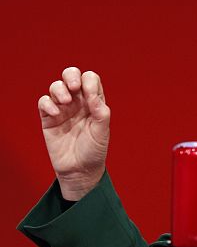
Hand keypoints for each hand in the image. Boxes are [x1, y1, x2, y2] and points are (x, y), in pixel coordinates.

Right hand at [38, 67, 110, 200]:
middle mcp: (78, 102)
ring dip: (59, 89)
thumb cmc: (94, 150)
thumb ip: (100, 112)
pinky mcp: (49, 118)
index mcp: (94, 102)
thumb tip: (93, 94)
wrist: (79, 170)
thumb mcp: (102, 131)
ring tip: (66, 103)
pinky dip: (48, 103)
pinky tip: (55, 113)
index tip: (91, 95)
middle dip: (71, 76)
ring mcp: (62, 109)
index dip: (89, 81)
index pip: (91, 80)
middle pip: (71, 76)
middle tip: (74, 87)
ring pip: (56, 87)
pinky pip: (44, 102)